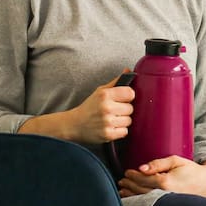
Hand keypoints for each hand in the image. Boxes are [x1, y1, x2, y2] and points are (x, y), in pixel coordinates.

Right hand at [18, 73, 133, 142]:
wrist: (74, 124)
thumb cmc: (89, 107)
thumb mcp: (100, 91)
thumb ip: (115, 82)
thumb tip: (128, 70)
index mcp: (105, 95)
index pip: (130, 93)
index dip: (128, 97)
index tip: (122, 99)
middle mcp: (106, 108)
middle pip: (130, 108)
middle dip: (124, 110)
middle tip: (114, 111)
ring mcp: (107, 122)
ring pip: (129, 121)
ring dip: (122, 121)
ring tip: (112, 119)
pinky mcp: (107, 135)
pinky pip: (125, 132)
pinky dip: (119, 131)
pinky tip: (111, 127)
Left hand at [118, 156, 205, 198]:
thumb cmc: (191, 171)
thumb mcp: (175, 161)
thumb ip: (157, 164)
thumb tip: (141, 168)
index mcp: (165, 182)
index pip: (143, 179)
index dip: (132, 175)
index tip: (126, 172)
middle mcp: (164, 195)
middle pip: (140, 190)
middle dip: (129, 185)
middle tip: (122, 180)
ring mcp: (166, 204)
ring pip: (143, 199)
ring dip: (131, 195)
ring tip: (123, 190)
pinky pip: (150, 205)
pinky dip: (139, 202)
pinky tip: (133, 200)